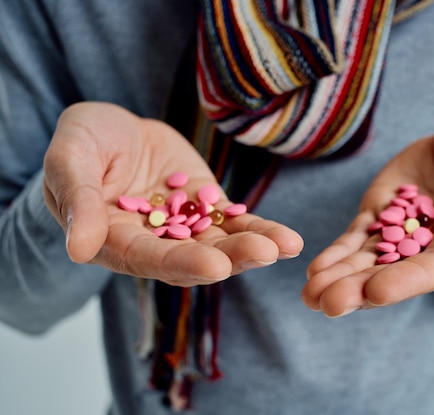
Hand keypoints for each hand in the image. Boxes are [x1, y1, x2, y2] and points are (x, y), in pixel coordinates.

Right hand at [43, 102, 302, 285]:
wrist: (114, 128)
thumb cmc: (83, 141)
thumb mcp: (70, 158)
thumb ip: (77, 200)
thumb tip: (79, 250)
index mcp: (114, 240)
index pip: (147, 258)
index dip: (180, 262)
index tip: (214, 265)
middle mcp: (153, 242)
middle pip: (192, 258)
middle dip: (229, 258)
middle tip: (264, 253)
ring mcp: (184, 226)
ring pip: (219, 244)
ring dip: (252, 247)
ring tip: (285, 245)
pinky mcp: (207, 207)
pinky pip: (234, 222)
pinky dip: (259, 229)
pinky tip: (288, 239)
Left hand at [302, 114, 433, 315]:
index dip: (408, 280)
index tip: (376, 292)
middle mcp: (428, 246)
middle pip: (393, 274)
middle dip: (360, 290)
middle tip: (328, 304)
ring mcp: (398, 235)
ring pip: (367, 263)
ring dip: (340, 280)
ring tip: (310, 297)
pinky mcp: (375, 220)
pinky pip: (354, 242)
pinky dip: (335, 256)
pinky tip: (314, 271)